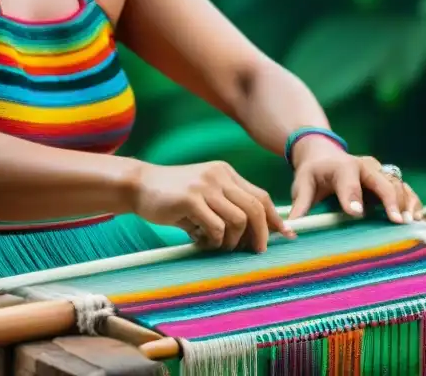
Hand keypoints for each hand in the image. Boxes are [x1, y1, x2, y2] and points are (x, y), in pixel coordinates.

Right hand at [133, 160, 294, 252]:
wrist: (138, 186)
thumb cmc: (173, 197)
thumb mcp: (204, 195)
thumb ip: (226, 208)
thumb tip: (255, 234)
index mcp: (226, 173)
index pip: (260, 196)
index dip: (275, 218)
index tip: (287, 235)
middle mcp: (219, 176)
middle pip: (255, 208)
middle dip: (260, 235)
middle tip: (255, 252)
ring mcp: (204, 186)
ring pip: (238, 220)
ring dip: (232, 241)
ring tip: (216, 245)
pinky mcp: (190, 199)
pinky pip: (216, 227)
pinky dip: (213, 241)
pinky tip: (199, 241)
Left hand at [286, 136, 422, 222]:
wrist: (324, 155)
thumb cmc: (313, 173)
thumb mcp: (302, 184)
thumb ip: (299, 205)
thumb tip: (290, 229)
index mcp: (341, 166)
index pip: (348, 181)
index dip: (352, 196)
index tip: (356, 214)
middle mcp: (364, 166)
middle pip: (381, 181)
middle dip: (390, 200)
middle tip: (396, 220)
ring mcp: (379, 172)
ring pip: (397, 183)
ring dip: (405, 202)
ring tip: (409, 221)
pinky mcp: (388, 179)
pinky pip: (405, 189)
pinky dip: (412, 201)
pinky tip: (416, 217)